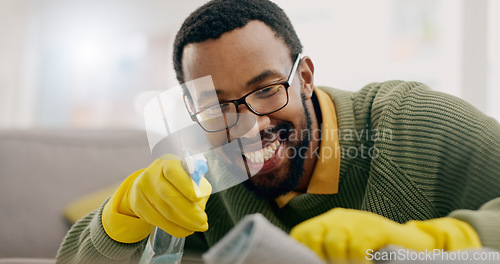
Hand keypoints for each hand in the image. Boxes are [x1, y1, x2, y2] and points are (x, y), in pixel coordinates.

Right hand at [102, 154, 211, 242]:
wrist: (147, 184)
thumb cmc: (175, 180)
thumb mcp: (187, 176)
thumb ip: (197, 187)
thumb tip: (200, 207)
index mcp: (167, 163)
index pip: (174, 173)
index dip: (185, 185)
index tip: (197, 198)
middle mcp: (152, 175)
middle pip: (168, 195)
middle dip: (188, 211)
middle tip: (203, 221)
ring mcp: (143, 191)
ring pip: (165, 211)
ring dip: (184, 223)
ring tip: (198, 227)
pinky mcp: (139, 206)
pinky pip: (159, 221)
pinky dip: (175, 228)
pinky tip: (187, 230)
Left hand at [290, 208, 480, 261]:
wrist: (413, 246)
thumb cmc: (373, 255)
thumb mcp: (345, 253)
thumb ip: (328, 255)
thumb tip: (311, 263)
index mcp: (326, 224)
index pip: (301, 235)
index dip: (303, 253)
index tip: (313, 263)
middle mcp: (338, 218)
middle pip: (313, 237)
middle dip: (320, 257)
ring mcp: (357, 220)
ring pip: (334, 243)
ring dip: (341, 262)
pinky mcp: (375, 227)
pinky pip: (358, 247)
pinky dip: (359, 261)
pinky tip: (367, 263)